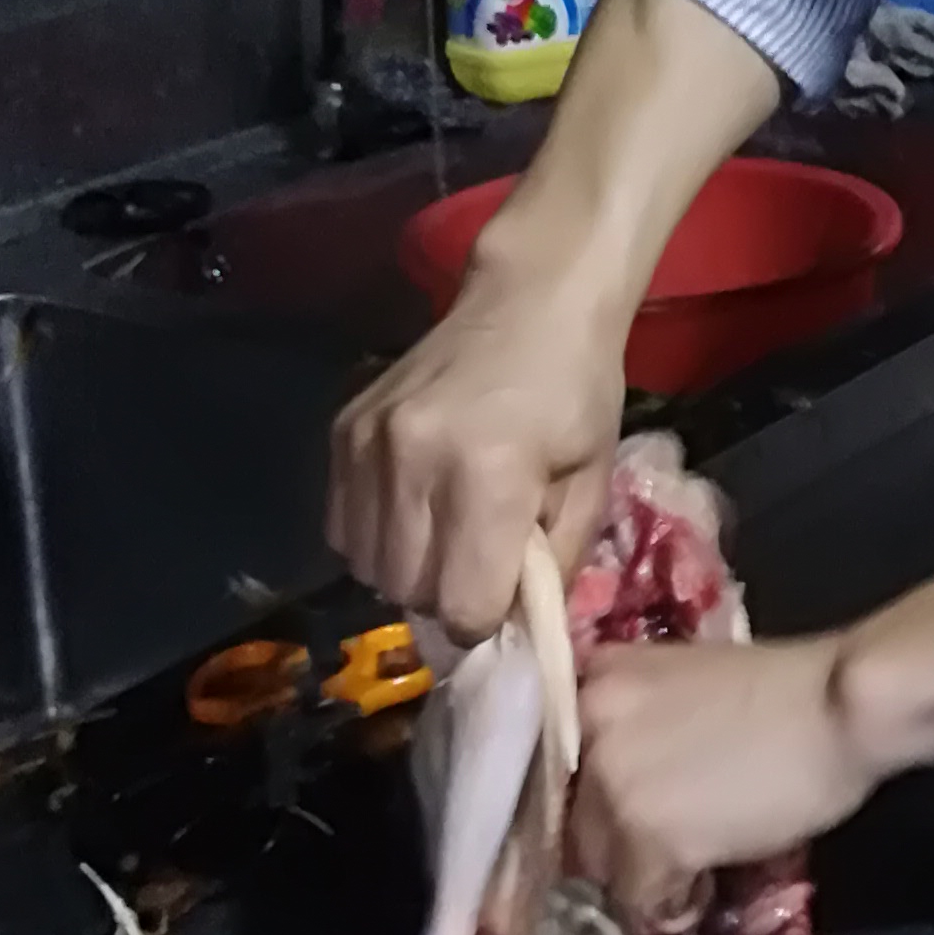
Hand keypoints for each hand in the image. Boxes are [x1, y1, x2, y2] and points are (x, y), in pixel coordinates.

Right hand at [327, 260, 628, 641]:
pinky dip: (378, 538)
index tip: (507, 601)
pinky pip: (343, 528)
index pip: (462, 605)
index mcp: (488, 474)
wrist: (529, 304)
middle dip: (447, 599)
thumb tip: (518, 630)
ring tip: (448, 537)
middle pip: (408, 593)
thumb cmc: (576, 392)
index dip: (487, 620)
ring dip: (408, 572)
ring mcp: (367, 444)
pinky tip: (415, 510)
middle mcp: (413, 460)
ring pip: (368, 568)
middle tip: (480, 568)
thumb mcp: (592, 483)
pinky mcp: (341, 431)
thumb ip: (556, 565)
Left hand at [567, 631, 876, 924]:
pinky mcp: (651, 841)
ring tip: (689, 869)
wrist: (841, 705)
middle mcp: (585, 733)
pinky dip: (671, 903)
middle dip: (612, 841)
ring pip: (599, 866)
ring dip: (640, 876)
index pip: (547, 764)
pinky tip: (705, 885)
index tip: (601, 823)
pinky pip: (640, 899)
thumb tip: (616, 784)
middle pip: (570, 819)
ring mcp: (613, 788)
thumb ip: (633, 720)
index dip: (577, 801)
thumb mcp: (681, 680)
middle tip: (658, 849)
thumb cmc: (784, 689)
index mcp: (589, 683)